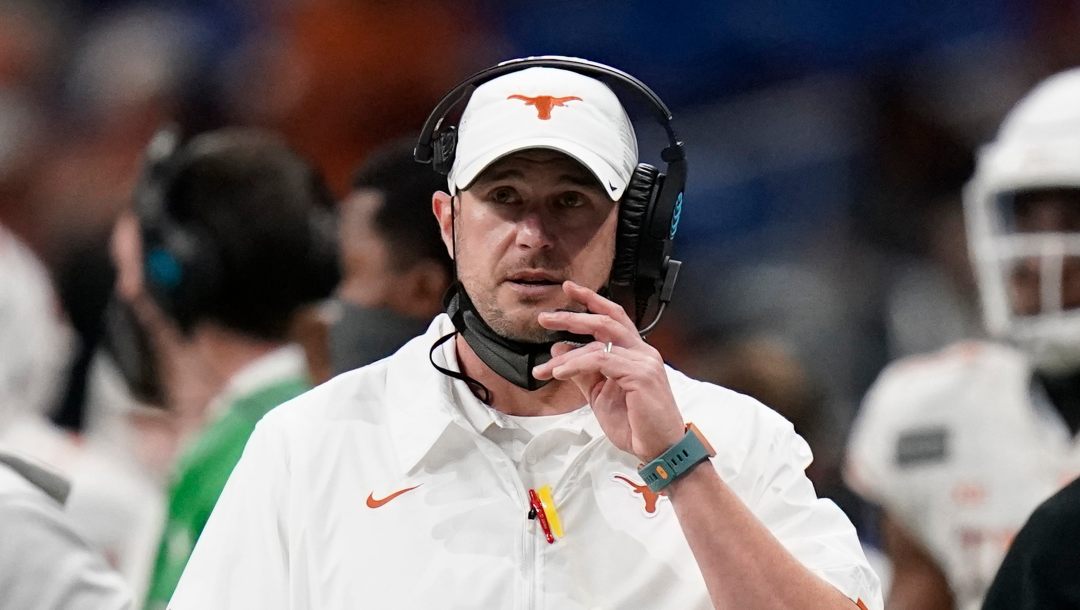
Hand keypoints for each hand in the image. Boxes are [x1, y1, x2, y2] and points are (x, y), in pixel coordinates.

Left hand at [532, 281, 684, 461]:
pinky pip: (601, 360)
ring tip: (545, 363)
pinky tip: (559, 373)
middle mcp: (643, 351)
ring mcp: (644, 361)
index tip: (568, 290)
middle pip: (606, 320)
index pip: (613, 318)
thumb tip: (560, 350)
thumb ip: (582, 372)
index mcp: (636, 353)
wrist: (659, 450)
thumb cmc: (636, 425)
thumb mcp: (601, 395)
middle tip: (545, 318)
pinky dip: (576, 364)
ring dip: (568, 351)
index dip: (591, 301)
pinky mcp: (640, 374)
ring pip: (599, 342)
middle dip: (573, 316)